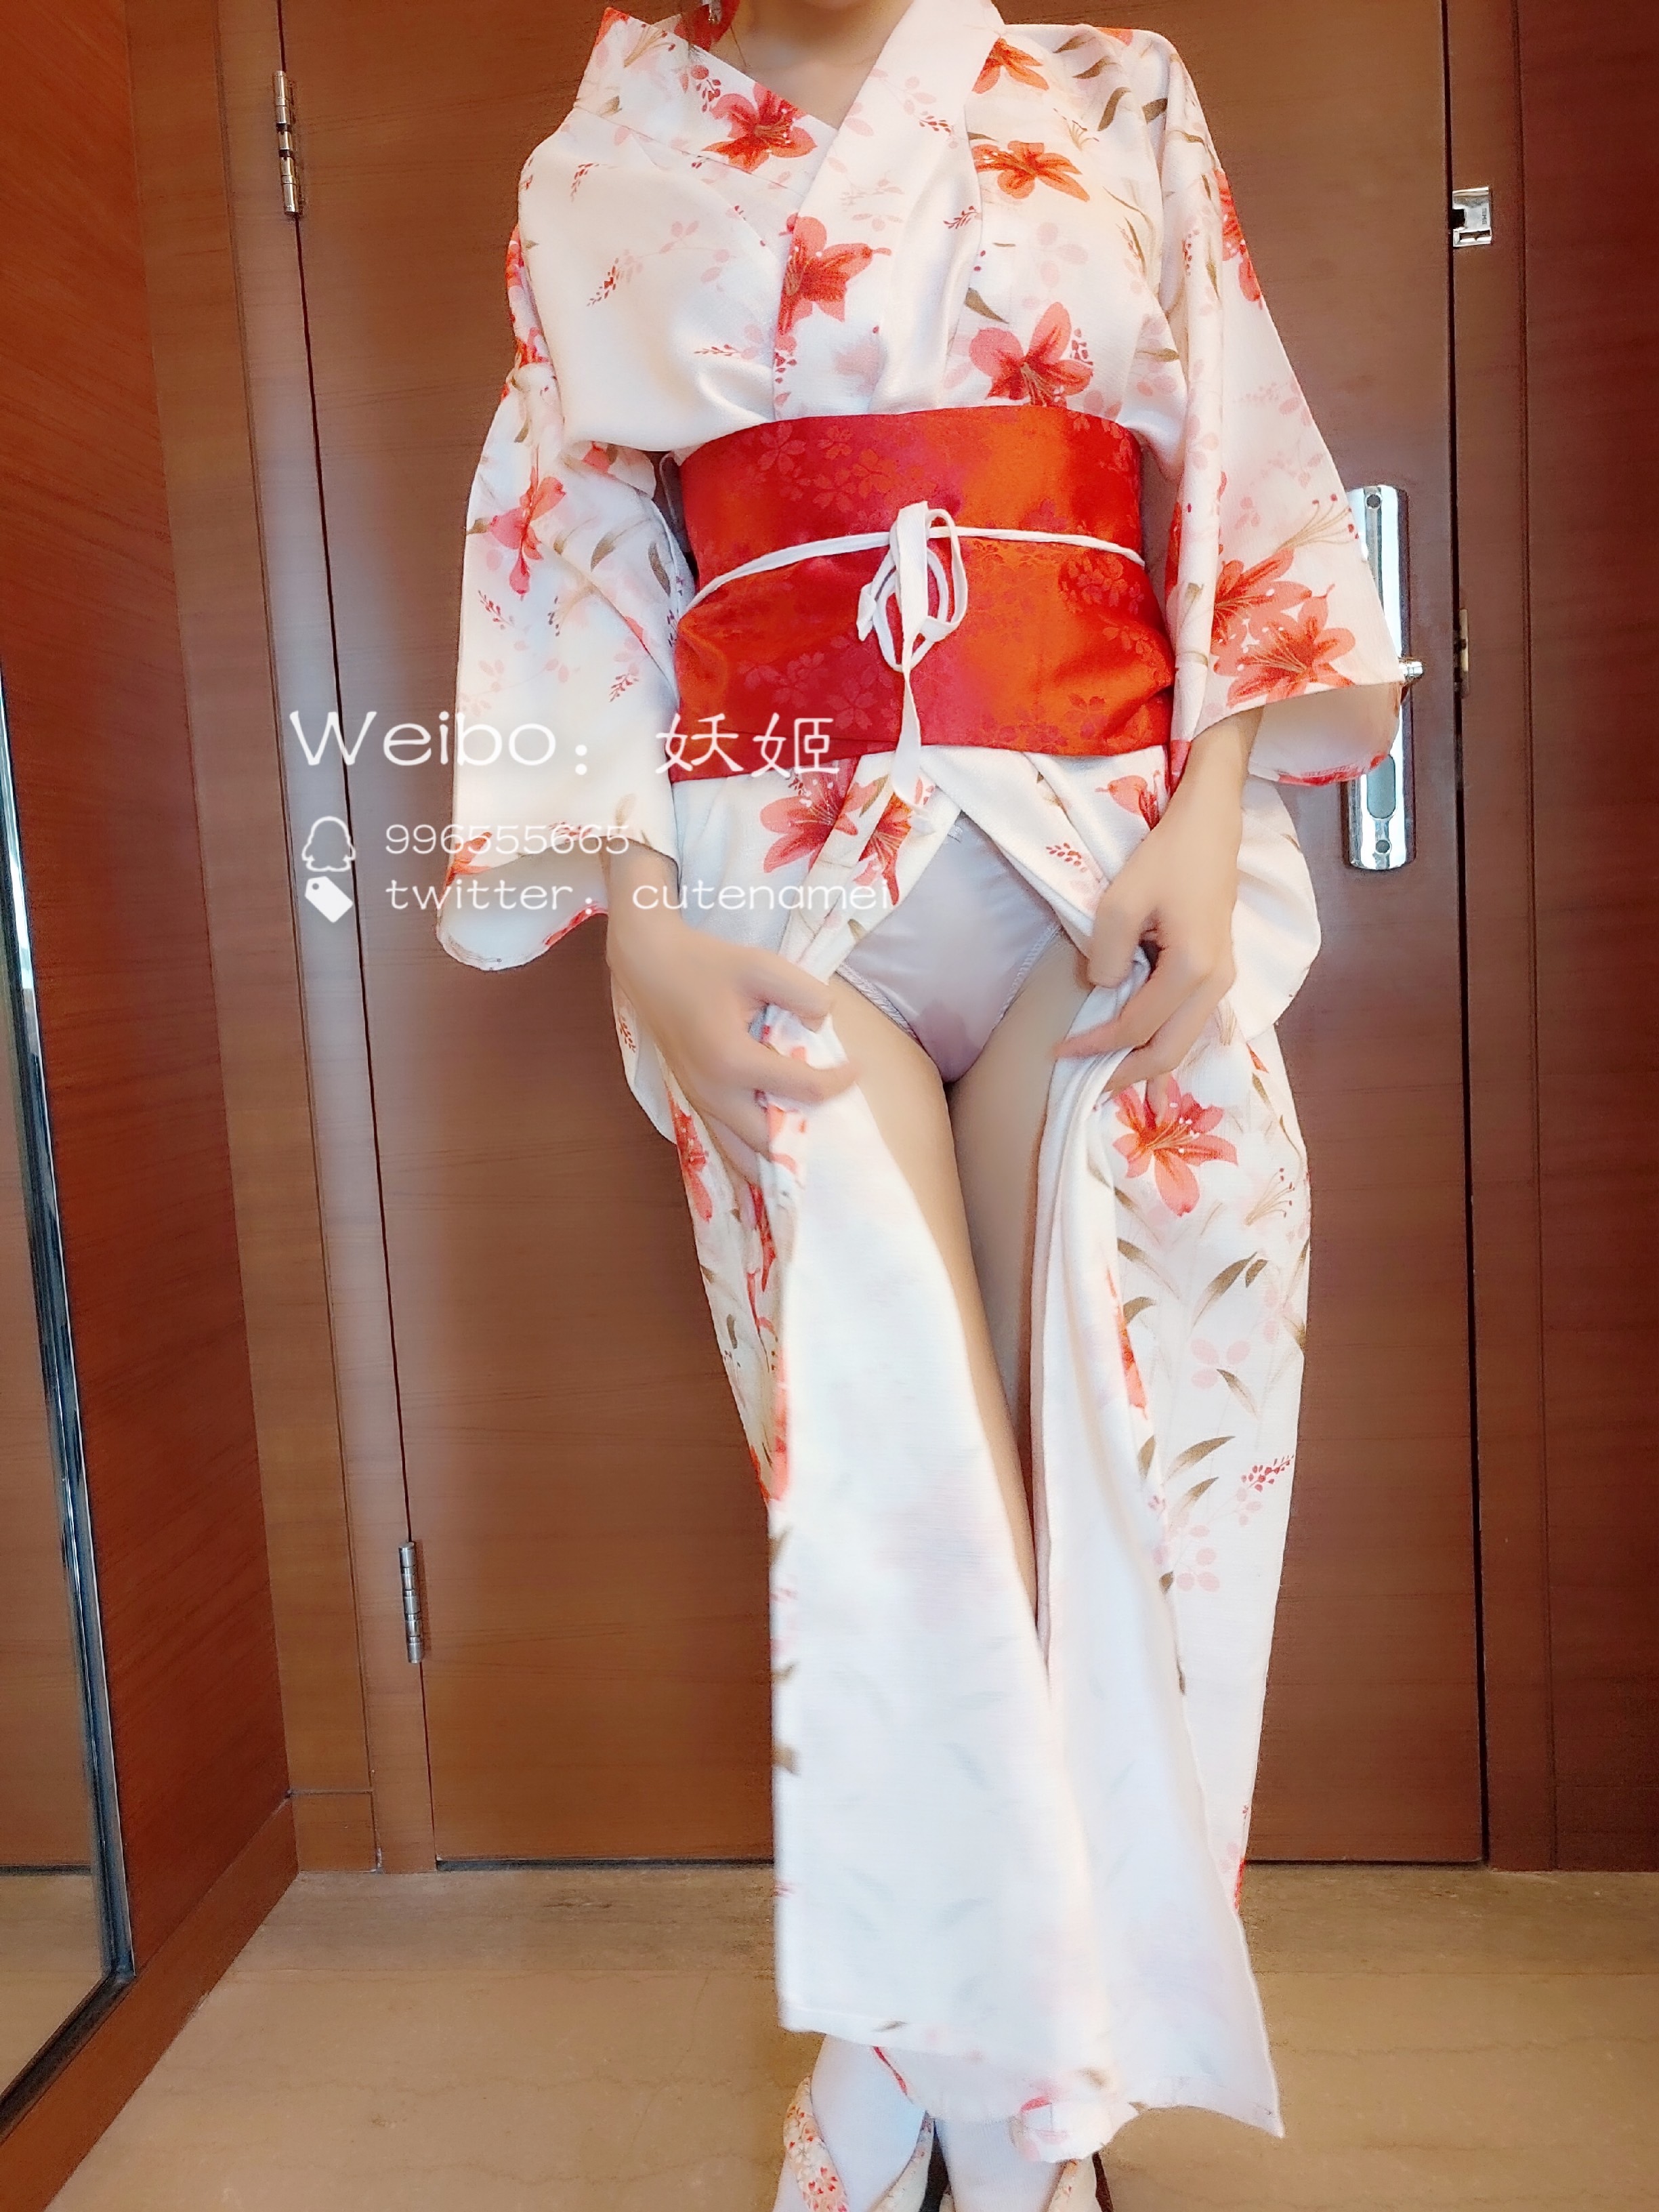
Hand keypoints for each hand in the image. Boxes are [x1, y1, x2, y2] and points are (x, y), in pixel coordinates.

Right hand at [601, 843, 856, 1180]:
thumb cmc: (706, 963)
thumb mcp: (761, 965)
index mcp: (733, 1060)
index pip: (803, 1089)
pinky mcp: (695, 1101)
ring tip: (807, 1158)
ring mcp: (700, 1102)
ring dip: (776, 1161)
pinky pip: (728, 1142)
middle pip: (771, 1144)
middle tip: (834, 1127)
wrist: (649, 965)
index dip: (838, 1082)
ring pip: (744, 1157)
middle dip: (805, 1141)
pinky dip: (754, 1153)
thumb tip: (823, 1024)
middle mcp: (714, 1094)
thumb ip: (804, 993)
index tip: (857, 1068)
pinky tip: (777, 1149)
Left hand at [1056, 712, 1259, 1089]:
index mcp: (1193, 970)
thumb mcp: (1120, 902)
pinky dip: (1163, 1045)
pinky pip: (1189, 1024)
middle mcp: (1216, 984)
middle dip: (1125, 1074)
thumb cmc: (1166, 858)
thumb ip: (1106, 955)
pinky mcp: (1218, 972)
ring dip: (1146, 1065)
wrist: (1210, 827)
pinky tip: (1143, 1058)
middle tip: (1086, 1086)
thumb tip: (1106, 990)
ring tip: (1109, 1078)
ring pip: (1184, 1043)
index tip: (1058, 1051)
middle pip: (1169, 1052)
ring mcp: (1223, 980)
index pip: (1136, 1027)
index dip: (1095, 1045)